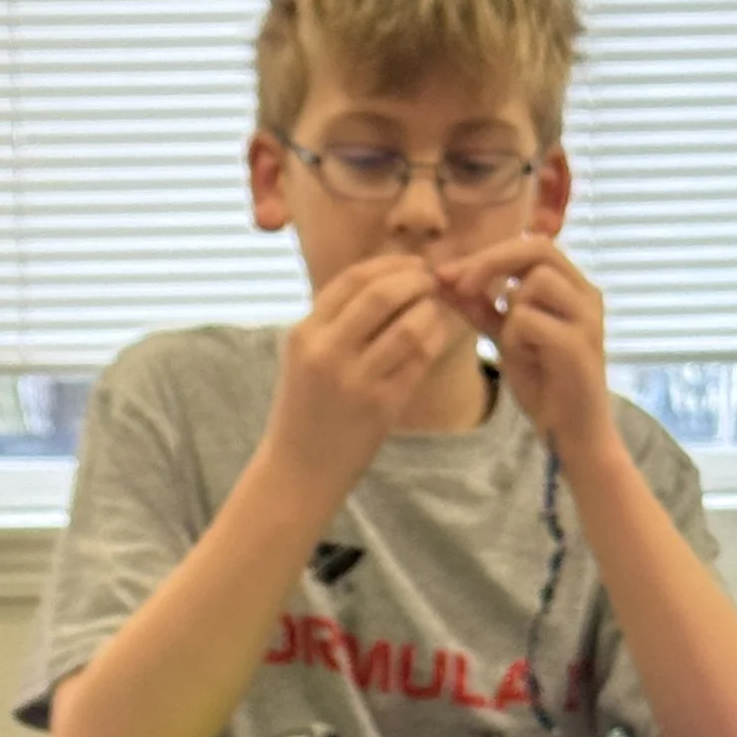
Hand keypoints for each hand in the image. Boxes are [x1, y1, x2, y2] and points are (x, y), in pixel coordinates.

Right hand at [264, 255, 460, 495]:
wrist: (299, 471)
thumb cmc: (305, 410)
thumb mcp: (304, 357)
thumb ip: (333, 321)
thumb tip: (382, 280)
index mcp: (305, 334)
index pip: (352, 279)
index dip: (389, 265)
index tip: (411, 265)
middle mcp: (327, 353)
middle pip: (381, 295)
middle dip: (414, 280)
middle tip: (431, 280)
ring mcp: (355, 381)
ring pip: (408, 327)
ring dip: (429, 311)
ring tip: (435, 308)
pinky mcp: (381, 407)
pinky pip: (419, 362)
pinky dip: (434, 341)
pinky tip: (436, 335)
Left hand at [432, 236, 617, 462]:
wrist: (573, 435)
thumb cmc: (545, 386)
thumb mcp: (506, 337)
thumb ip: (481, 306)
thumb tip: (444, 278)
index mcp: (573, 287)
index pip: (531, 246)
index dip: (488, 254)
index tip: (448, 273)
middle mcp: (587, 294)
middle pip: (537, 249)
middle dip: (490, 262)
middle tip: (457, 285)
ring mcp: (587, 317)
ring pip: (533, 282)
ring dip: (510, 311)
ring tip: (517, 346)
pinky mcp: (579, 343)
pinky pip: (528, 319)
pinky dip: (515, 339)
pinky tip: (528, 361)